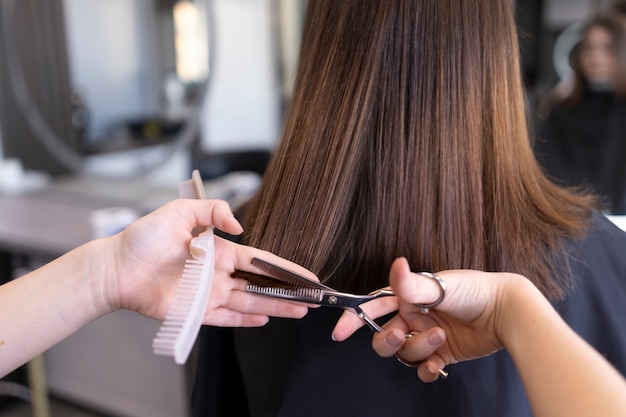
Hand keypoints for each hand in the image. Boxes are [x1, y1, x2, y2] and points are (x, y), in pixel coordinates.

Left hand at [104, 199, 311, 326]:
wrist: (116, 267)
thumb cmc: (144, 238)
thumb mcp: (179, 212)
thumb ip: (212, 211)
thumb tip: (239, 226)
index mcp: (219, 251)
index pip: (261, 262)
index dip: (285, 268)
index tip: (307, 275)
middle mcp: (219, 274)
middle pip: (262, 285)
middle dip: (289, 292)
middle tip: (314, 298)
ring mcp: (208, 295)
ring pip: (250, 303)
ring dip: (276, 307)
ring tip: (301, 311)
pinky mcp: (195, 313)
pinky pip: (226, 319)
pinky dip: (246, 321)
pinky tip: (265, 320)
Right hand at [333, 257, 522, 380]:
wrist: (506, 311)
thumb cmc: (475, 291)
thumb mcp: (440, 285)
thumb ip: (411, 283)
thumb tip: (395, 264)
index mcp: (408, 297)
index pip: (373, 307)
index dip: (354, 318)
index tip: (340, 331)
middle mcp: (414, 317)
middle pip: (384, 336)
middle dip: (388, 340)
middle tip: (403, 335)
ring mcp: (427, 336)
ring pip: (404, 353)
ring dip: (418, 349)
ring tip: (440, 338)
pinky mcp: (442, 354)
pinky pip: (423, 368)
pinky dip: (428, 370)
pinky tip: (438, 364)